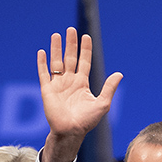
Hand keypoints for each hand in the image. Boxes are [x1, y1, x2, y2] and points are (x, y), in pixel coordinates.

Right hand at [37, 27, 123, 161]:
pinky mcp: (47, 90)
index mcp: (82, 83)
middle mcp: (69, 82)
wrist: (71, 132)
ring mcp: (58, 85)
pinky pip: (44, 73)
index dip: (85, 49)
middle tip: (71, 30)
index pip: (84, 62)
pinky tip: (42, 52)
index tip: (86, 36)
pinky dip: (42, 63)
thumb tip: (119, 74)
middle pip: (70, 58)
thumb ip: (109, 88)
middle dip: (70, 44)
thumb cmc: (87, 121)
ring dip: (56, 49)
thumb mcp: (102, 103)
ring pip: (56, 62)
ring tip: (56, 35)